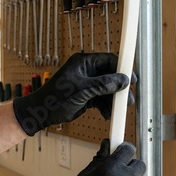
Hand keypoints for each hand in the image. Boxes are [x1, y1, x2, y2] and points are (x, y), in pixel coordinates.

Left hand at [13, 53, 135, 135]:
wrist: (43, 113)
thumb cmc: (55, 97)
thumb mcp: (82, 90)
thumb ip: (103, 84)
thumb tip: (122, 80)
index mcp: (84, 62)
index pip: (109, 60)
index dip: (122, 69)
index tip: (132, 79)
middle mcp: (87, 71)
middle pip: (111, 76)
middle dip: (119, 89)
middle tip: (127, 99)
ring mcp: (87, 83)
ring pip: (108, 89)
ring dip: (113, 100)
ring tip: (117, 110)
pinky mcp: (87, 95)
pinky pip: (102, 98)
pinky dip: (106, 106)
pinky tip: (107, 114)